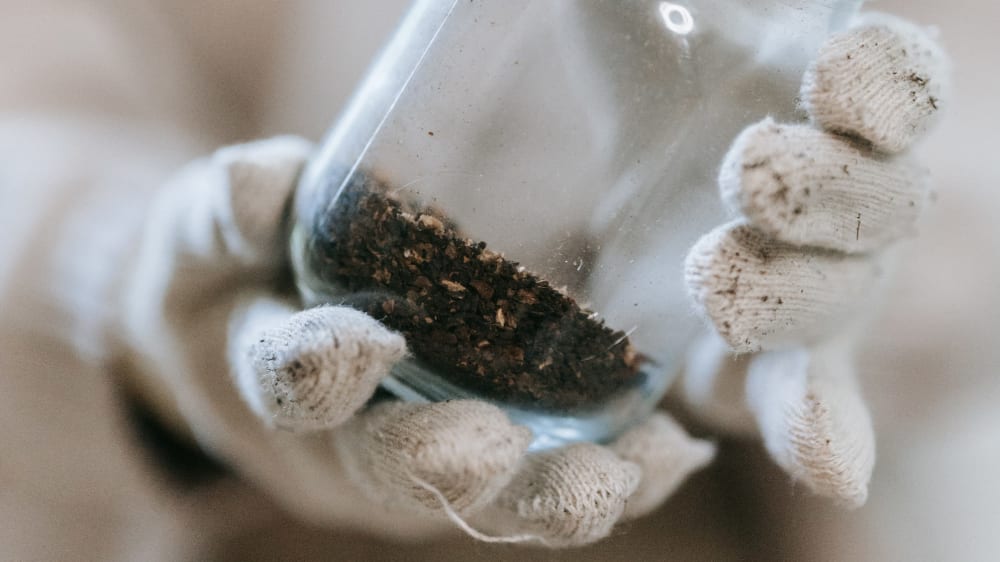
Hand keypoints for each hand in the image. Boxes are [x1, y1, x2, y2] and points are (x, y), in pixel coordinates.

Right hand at [120, 138, 712, 546]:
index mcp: (271, 383)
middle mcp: (345, 447)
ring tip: (624, 475)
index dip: (322, 369)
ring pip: (485, 497)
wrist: (250, 334)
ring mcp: (415, 464)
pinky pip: (542, 478)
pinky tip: (671, 453)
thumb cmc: (232, 275)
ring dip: (552, 493)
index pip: (288, 385)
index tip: (364, 344)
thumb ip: (228, 210)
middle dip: (450, 465)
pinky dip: (612, 472)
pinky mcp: (475, 459)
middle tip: (499, 452)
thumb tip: (263, 184)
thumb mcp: (205, 233)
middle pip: (397, 470)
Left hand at [681, 13, 948, 505]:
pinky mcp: (772, 352)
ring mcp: (823, 277)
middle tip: (750, 175)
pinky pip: (810, 396)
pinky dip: (824, 429)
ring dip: (798, 295)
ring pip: (840, 299)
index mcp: (838, 97)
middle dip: (823, 192)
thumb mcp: (637, 11)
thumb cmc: (650, 71)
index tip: (831, 76)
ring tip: (724, 281)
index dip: (879, 82)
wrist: (643, 173)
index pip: (891, 83)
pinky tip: (828, 466)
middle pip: (874, 201)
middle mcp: (851, 188)